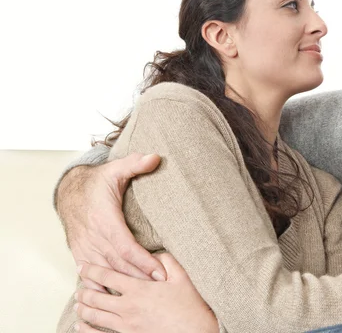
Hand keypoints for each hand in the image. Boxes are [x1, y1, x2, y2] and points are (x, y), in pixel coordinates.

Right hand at [56, 153, 165, 291]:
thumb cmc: (97, 183)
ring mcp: (85, 248)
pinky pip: (90, 276)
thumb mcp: (116, 169)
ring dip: (125, 284)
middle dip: (140, 278)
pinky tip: (116, 296)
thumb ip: (135, 164)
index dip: (143, 261)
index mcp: (105, 219)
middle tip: (161, 287)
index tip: (159, 272)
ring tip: (146, 293)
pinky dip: (102, 287)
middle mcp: (93, 237)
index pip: (126, 247)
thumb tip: (155, 157)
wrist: (69, 191)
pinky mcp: (80, 254)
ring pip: (106, 273)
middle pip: (118, 265)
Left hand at [73, 253, 218, 332]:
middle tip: (79, 286)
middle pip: (96, 297)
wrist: (195, 330)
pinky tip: (81, 326)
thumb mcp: (181, 277)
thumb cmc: (189, 305)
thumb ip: (166, 261)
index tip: (82, 266)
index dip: (92, 270)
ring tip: (78, 303)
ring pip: (96, 316)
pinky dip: (87, 330)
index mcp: (138, 289)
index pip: (107, 277)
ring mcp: (126, 325)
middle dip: (84, 290)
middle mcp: (128, 307)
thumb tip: (155, 254)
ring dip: (83, 308)